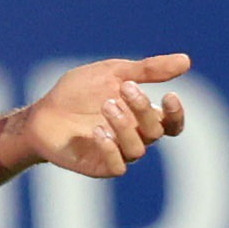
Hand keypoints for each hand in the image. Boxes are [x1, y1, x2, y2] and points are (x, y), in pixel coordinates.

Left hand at [19, 54, 189, 177]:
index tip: (169, 96)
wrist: (41, 113)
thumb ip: (147, 70)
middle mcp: (134, 137)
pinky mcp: (99, 166)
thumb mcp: (112, 73)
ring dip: (126, 126)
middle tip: (124, 88)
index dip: (177, 115)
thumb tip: (186, 61)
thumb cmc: (77, 93)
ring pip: (139, 149)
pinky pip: (118, 166)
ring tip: (106, 106)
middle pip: (156, 131)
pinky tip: (97, 131)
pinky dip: (111, 148)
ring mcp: (118, 154)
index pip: (171, 124)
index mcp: (141, 117)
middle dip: (143, 108)